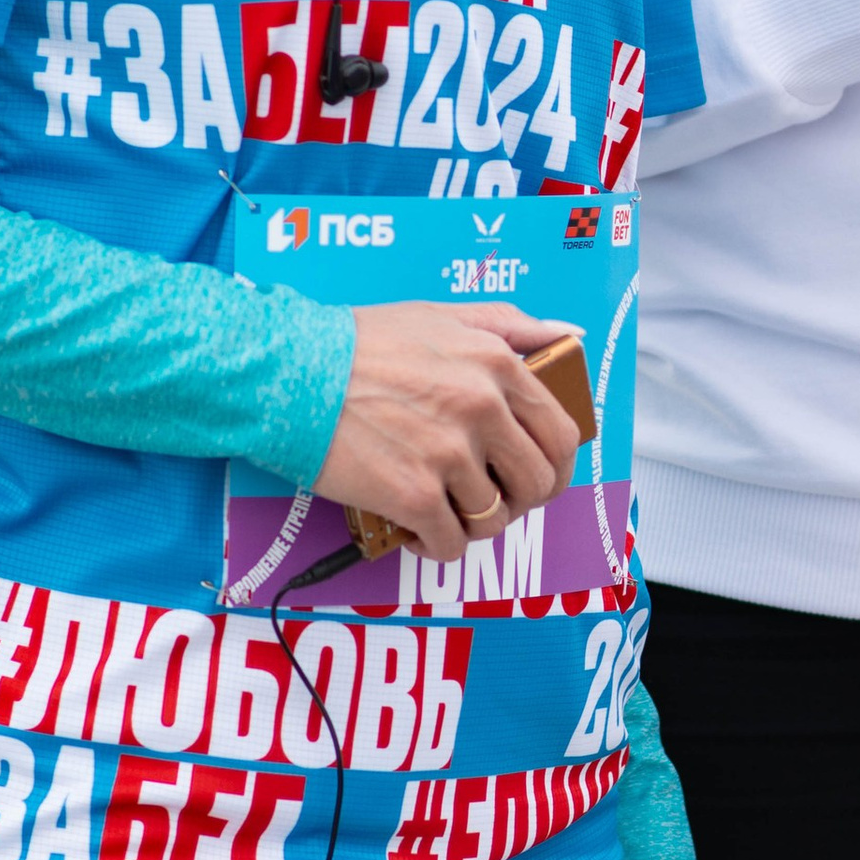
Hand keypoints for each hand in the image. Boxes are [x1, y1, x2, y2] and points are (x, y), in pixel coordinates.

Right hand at [316, 301, 578, 565]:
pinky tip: (417, 531)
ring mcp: (449, 455)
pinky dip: (436, 546)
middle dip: (520, 500)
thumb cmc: (361, 342)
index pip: (561, 434)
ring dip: (473, 524)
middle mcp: (482, 409)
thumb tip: (569, 336)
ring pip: (494, 520)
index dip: (555, 464)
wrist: (290, 371)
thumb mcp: (444, 313)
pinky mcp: (412, 495)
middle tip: (491, 498)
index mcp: (498, 365)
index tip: (535, 474)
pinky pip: (449, 544)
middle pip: (537, 484)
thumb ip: (513, 324)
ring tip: (446, 511)